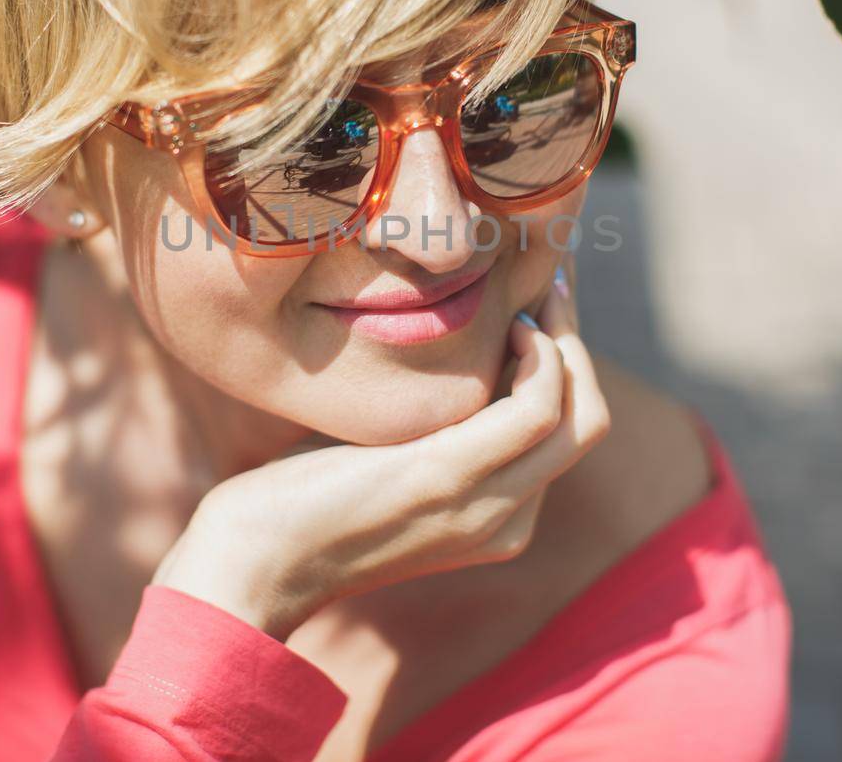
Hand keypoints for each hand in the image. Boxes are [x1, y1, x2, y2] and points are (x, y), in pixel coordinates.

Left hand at [150, 261, 609, 639]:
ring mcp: (485, 506)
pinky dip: (539, 359)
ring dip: (564, 339)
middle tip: (551, 281)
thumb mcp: (386, 458)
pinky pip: (536, 410)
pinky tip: (508, 325)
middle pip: (587, 420)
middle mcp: (508, 520)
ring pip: (579, 414)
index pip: (567, 433)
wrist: (254, 560)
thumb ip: (428, 425)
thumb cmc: (302, 499)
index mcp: (499, 520)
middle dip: (575, 341)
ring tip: (531, 292)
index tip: (541, 302)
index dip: (565, 360)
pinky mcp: (449, 476)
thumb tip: (445, 353)